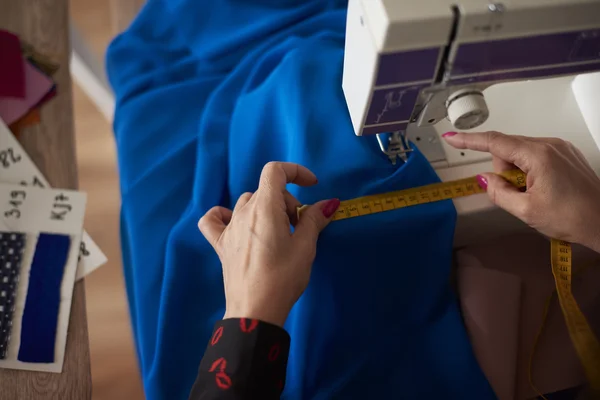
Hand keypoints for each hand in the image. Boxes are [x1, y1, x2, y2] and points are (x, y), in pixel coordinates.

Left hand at [198, 162, 339, 326]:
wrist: (255, 312)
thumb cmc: (283, 278)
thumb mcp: (305, 247)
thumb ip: (314, 219)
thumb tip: (329, 202)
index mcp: (264, 207)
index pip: (275, 171)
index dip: (296, 172)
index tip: (312, 185)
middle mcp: (243, 212)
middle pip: (267, 191)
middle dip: (288, 202)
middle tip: (300, 227)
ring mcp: (228, 228)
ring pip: (247, 203)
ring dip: (266, 210)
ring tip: (279, 233)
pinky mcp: (220, 245)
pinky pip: (214, 220)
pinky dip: (224, 215)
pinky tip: (236, 225)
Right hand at [443, 131, 599, 251]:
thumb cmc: (572, 218)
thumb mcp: (527, 211)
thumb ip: (499, 192)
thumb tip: (484, 179)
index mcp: (538, 156)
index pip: (495, 142)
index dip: (470, 140)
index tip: (451, 138)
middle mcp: (549, 144)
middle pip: (507, 148)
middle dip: (503, 170)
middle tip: (516, 195)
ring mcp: (560, 147)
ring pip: (520, 152)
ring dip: (517, 172)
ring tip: (533, 194)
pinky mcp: (566, 154)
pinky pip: (535, 155)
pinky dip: (529, 170)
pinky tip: (541, 188)